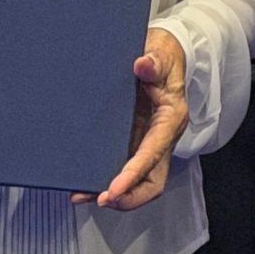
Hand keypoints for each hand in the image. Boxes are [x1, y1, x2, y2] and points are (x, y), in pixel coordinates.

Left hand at [82, 29, 187, 210]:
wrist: (164, 55)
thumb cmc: (164, 56)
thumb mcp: (162, 53)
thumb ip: (154, 61)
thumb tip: (142, 65)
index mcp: (170, 119)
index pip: (153, 154)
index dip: (134, 174)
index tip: (114, 189)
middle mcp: (161, 137)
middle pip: (153, 181)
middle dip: (129, 196)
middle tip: (102, 200)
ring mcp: (148, 143)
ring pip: (139, 182)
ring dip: (116, 195)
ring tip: (84, 196)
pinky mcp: (135, 143)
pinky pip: (125, 170)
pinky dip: (108, 183)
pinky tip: (85, 185)